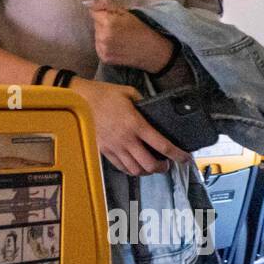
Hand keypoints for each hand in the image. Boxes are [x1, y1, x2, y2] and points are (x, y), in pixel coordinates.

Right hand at [69, 76, 189, 174]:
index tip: (185, 158)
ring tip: (151, 166)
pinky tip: (135, 164)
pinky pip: (121, 167)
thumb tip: (152, 111)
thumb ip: (143, 102)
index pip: (162, 145)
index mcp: (136, 124)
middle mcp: (126, 140)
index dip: (177, 154)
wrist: (79, 100)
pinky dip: (131, 170)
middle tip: (166, 164)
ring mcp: (114, 147)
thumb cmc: (104, 94)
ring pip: (135, 170)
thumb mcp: (129, 92)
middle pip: (149, 164)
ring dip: (147, 171)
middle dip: (162, 168)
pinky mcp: (104, 151)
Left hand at [90, 0, 174, 72]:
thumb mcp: (126, 13)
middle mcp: (103, 36)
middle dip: (103, 23)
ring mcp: (103, 48)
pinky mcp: (104, 58)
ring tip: (118, 37)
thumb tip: (90, 3)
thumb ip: (108, 7)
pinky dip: (104, 45)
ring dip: (103, 34)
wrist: (151, 50)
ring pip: (96, 36)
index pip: (94, 12)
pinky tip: (116, 45)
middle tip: (118, 27)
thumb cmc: (140, 29)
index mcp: (108, 23)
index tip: (109, 14)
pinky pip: (99, 47)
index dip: (101, 12)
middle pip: (95, 24)